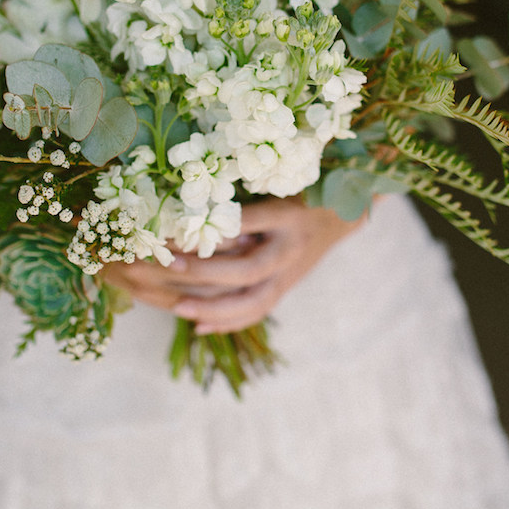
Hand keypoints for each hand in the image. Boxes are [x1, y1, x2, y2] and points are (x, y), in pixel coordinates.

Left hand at [103, 197, 365, 333]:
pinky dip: (229, 321)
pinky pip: (257, 311)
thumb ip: (241, 194)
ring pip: (254, 300)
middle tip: (170, 264)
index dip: (214, 228)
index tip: (178, 227)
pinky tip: (199, 326)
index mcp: (288, 215)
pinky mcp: (285, 288)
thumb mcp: (275, 183)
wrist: (337, 217)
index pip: (248, 223)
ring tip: (179, 308)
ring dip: (215, 307)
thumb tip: (192, 203)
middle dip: (207, 270)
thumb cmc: (298, 191)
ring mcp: (289, 273)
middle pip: (249, 269)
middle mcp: (290, 248)